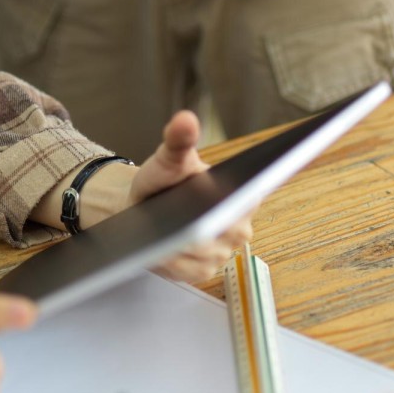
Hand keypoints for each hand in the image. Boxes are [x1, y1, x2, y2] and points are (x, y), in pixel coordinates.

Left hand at [131, 111, 253, 283]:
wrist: (144, 206)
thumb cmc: (163, 181)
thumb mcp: (169, 158)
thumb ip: (178, 140)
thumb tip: (185, 120)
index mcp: (245, 195)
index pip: (250, 198)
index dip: (237, 200)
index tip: (221, 201)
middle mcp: (240, 228)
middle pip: (226, 232)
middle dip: (202, 224)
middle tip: (179, 213)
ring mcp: (223, 253)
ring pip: (204, 253)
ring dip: (182, 244)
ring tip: (162, 230)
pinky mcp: (203, 272)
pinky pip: (189, 270)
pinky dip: (172, 261)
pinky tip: (158, 249)